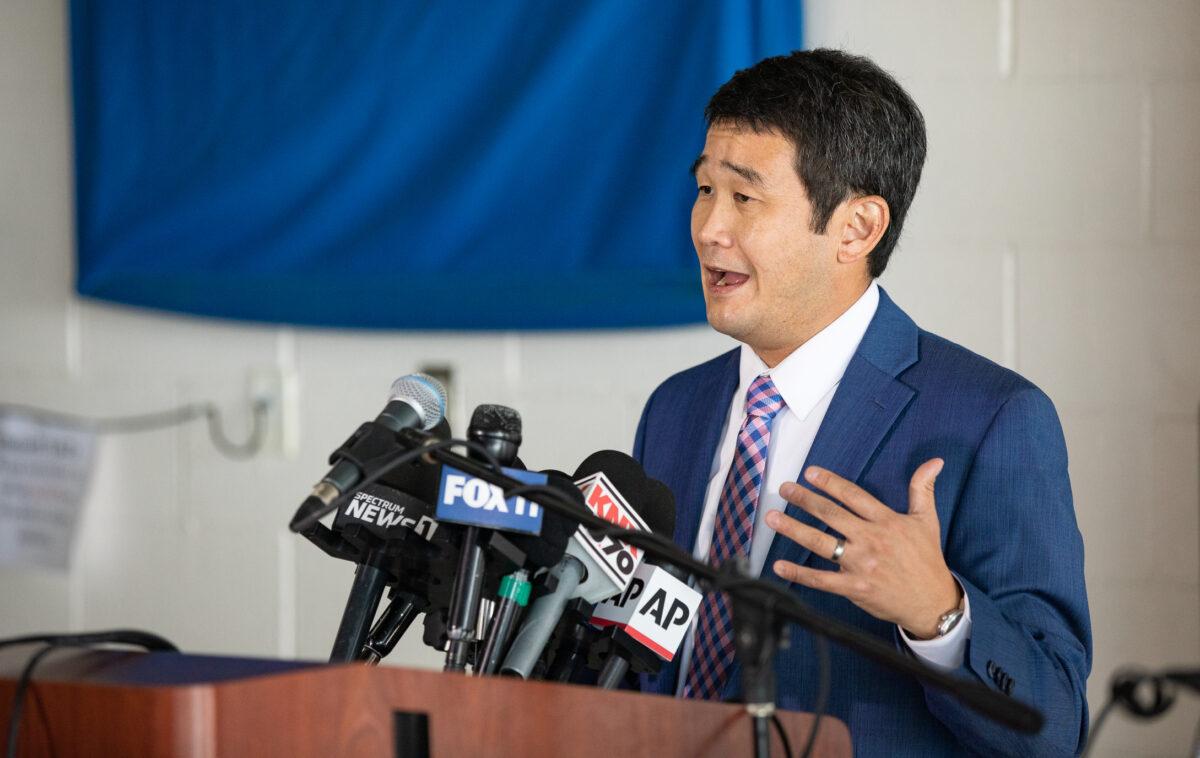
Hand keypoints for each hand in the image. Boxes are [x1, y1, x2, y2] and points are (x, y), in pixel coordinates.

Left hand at [765, 459, 959, 639]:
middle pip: (831, 514)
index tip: (810, 473)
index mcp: (887, 521)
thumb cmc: (926, 559)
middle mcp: (871, 539)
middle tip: (785, 489)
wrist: (932, 602)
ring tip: (772, 518)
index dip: (830, 483)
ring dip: (793, 529)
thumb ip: (923, 489)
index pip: (853, 496)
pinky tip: (780, 565)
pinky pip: (822, 579)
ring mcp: (862, 564)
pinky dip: (799, 573)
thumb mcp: (928, 520)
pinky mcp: (855, 587)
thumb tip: (934, 461)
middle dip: (804, 500)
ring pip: (821, 542)